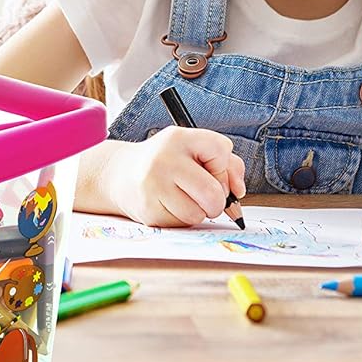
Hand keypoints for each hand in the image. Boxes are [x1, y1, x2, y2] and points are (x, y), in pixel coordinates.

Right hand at [105, 127, 245, 226]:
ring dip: (200, 211)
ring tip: (185, 198)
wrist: (122, 175)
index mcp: (179, 138)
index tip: (213, 171)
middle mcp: (164, 159)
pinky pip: (182, 224)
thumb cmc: (168, 163)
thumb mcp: (194, 150)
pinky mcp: (148, 210)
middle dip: (218, 201)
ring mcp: (153, 186)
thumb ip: (227, 164)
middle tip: (207, 196)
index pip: (220, 150)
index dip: (224, 167)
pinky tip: (170, 205)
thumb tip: (238, 192)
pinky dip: (183, 219)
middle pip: (213, 192)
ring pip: (199, 213)